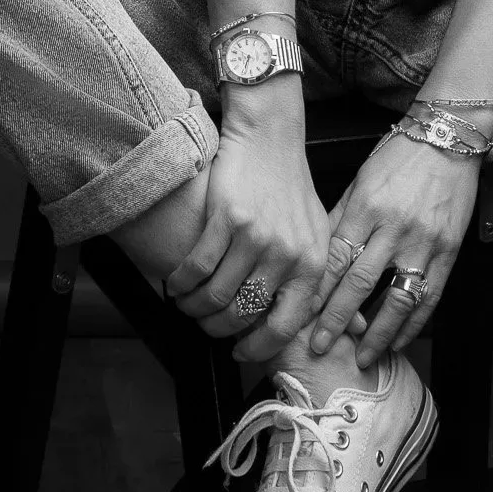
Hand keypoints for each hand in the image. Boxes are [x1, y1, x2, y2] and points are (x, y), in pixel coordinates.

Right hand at [162, 90, 328, 351]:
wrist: (270, 138)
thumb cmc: (291, 187)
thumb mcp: (316, 232)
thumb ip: (310, 276)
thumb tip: (307, 324)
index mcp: (312, 264)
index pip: (284, 326)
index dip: (257, 348)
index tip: (240, 353)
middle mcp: (287, 255)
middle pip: (242, 315)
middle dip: (218, 329)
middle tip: (206, 325)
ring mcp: (257, 237)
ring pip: (216, 296)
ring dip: (195, 309)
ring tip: (188, 305)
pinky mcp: (227, 220)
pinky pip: (197, 268)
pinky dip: (181, 284)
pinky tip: (176, 286)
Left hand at [308, 129, 480, 372]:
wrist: (449, 138)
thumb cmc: (399, 156)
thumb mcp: (360, 181)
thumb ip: (340, 220)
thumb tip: (316, 260)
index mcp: (366, 206)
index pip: (336, 257)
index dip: (317, 291)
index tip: (299, 316)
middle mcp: (394, 226)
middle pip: (361, 282)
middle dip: (338, 320)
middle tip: (319, 347)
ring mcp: (424, 240)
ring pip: (397, 297)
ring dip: (378, 333)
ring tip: (362, 357)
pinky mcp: (449, 250)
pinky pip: (430, 295)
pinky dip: (414, 323)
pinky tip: (400, 340)